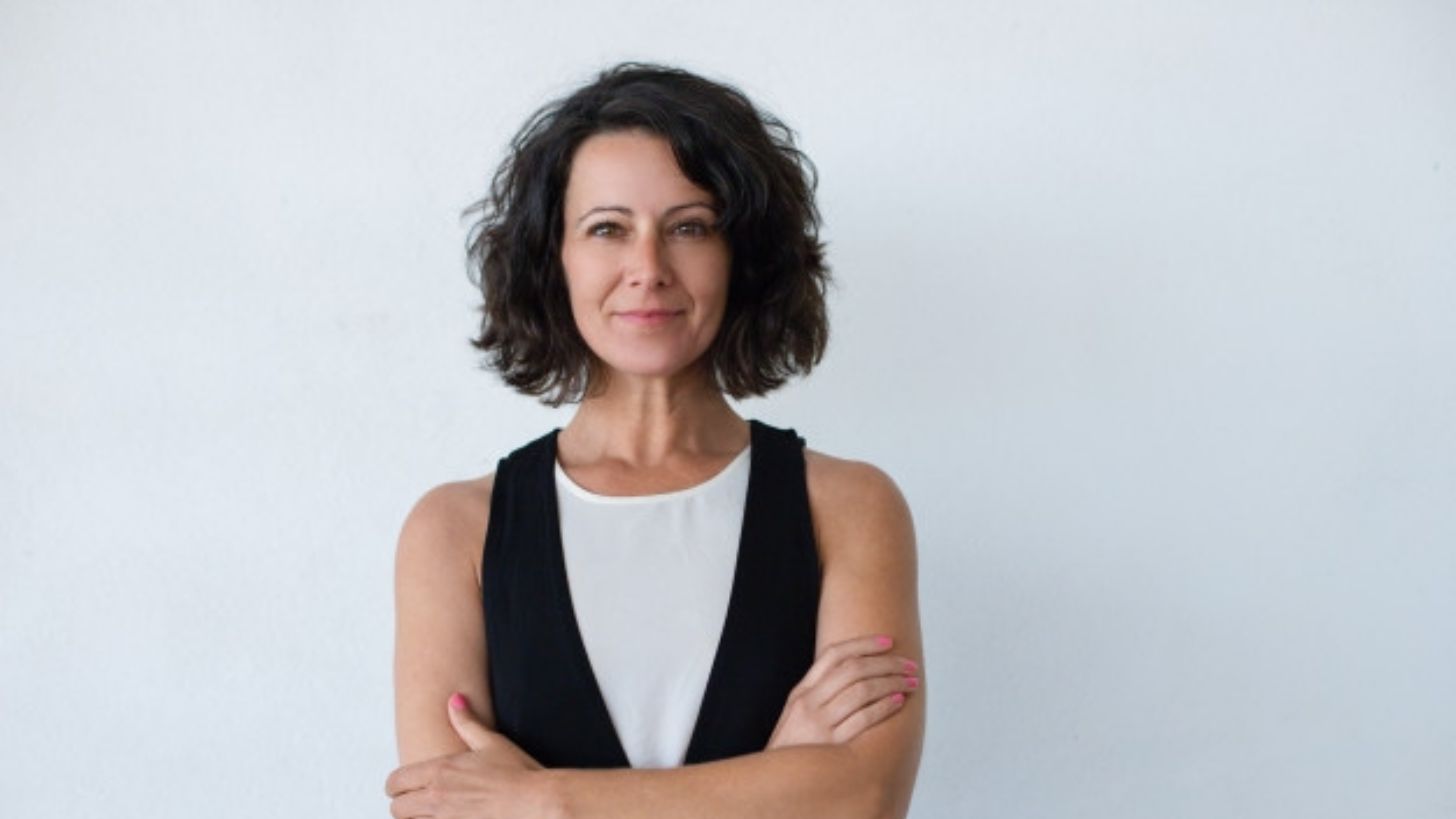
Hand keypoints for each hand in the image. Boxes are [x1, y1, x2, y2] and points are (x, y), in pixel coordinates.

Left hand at [385, 693, 551, 818]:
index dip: (396, 784)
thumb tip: (454, 699)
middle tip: (415, 802)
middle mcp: (436, 797)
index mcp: (440, 771)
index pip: (396, 781)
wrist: (536, 801)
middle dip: (403, 804)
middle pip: (397, 808)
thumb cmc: (517, 772)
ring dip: (416, 818)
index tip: (403, 786)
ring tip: (429, 813)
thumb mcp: (491, 742)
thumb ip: (467, 722)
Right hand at [766, 634, 919, 748]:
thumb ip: (820, 693)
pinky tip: (899, 701)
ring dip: (892, 682)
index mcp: (802, 691)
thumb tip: (856, 673)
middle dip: (887, 664)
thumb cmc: (793, 748)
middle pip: (854, 670)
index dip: (864, 644)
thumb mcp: (798, 713)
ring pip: (862, 690)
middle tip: (910, 665)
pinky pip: (863, 719)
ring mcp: (819, 723)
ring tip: (911, 682)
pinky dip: (884, 706)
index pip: (834, 655)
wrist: (776, 782)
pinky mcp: (832, 745)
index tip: (889, 642)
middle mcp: (809, 702)